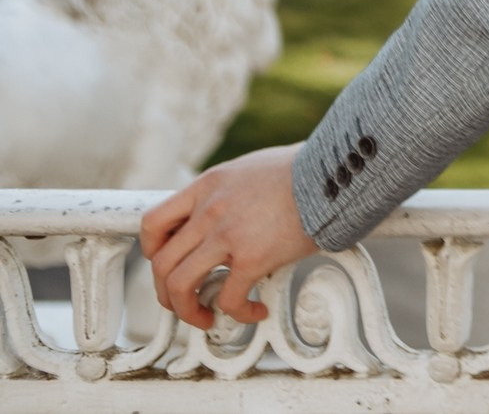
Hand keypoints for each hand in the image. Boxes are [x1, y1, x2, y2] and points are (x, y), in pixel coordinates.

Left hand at [140, 144, 320, 328]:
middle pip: (162, 263)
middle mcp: (209, 211)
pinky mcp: (253, 257)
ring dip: (187, 311)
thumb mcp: (252, 170)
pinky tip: (256, 311)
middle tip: (185, 303)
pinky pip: (228, 298)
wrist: (335, 171)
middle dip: (167, 293)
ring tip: (207, 318)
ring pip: (179, 285)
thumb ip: (229, 192)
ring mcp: (227, 235)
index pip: (154, 222)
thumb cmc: (306, 169)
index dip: (153, 251)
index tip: (170, 263)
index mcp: (207, 186)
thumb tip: (230, 216)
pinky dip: (238, 313)